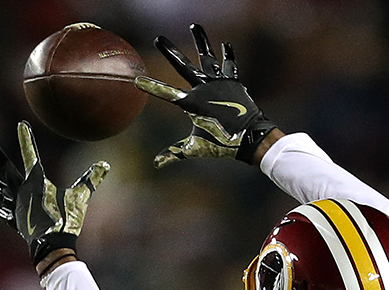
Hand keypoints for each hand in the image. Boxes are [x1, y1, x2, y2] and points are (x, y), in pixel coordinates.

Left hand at [0, 121, 108, 264]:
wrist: (51, 247)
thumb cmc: (65, 220)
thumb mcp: (80, 198)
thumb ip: (91, 180)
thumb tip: (105, 165)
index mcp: (34, 182)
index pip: (30, 154)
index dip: (26, 138)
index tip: (21, 124)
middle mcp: (20, 191)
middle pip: (5, 168)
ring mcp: (16, 207)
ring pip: (0, 192)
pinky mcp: (17, 222)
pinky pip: (8, 214)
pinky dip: (5, 211)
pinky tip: (2, 210)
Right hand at [134, 23, 274, 167]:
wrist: (251, 138)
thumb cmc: (222, 144)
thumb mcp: (195, 148)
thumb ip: (174, 153)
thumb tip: (156, 164)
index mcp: (192, 103)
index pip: (166, 93)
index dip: (151, 87)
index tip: (137, 79)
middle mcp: (204, 88)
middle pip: (183, 65)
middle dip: (169, 51)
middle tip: (158, 38)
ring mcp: (219, 82)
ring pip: (207, 57)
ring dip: (201, 41)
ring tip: (196, 25)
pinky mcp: (233, 81)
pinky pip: (229, 64)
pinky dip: (227, 55)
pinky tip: (225, 45)